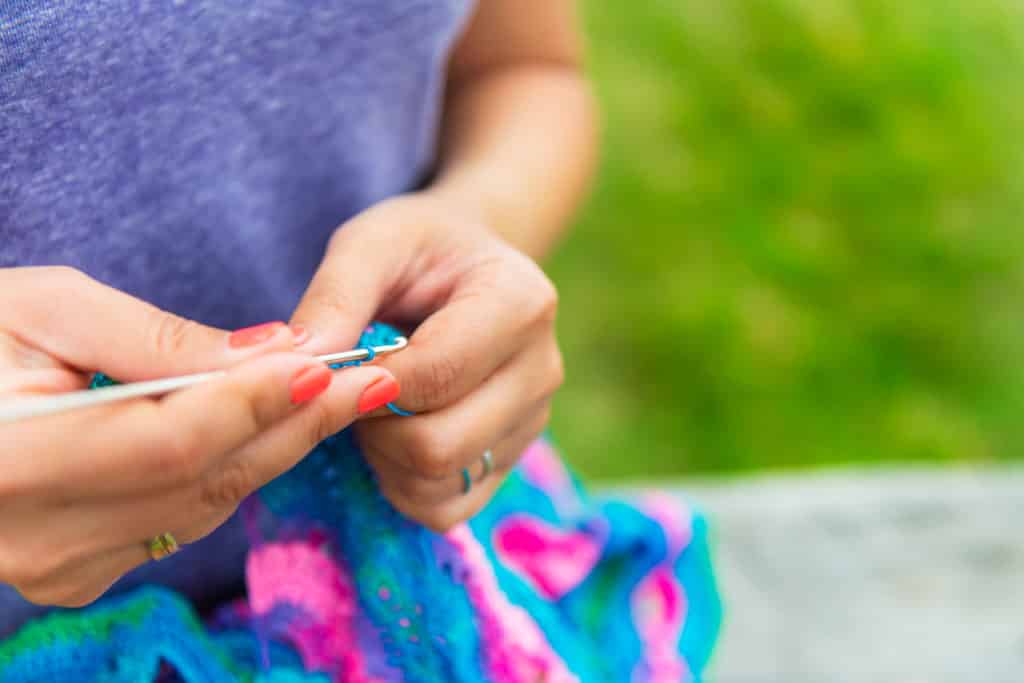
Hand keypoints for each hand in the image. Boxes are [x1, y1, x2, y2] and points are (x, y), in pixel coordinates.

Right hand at [0, 267, 394, 606]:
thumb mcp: (42, 309)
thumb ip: (154, 340)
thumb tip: (271, 352)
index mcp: (14, 461)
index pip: (175, 439)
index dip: (262, 402)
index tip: (334, 363)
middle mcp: (37, 536)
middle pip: (206, 479)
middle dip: (298, 423)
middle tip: (373, 379)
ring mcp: (59, 566)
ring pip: (206, 504)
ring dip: (279, 447)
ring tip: (346, 397)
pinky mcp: (78, 571)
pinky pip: (183, 519)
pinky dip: (235, 470)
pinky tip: (280, 428)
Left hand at [291, 193, 563, 531]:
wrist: (465, 266)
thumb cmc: (417, 250)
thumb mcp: (370, 245)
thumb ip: (335, 298)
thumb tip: (301, 368)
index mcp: (521, 303)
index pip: (434, 375)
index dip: (365, 384)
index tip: (336, 362)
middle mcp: (542, 369)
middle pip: (439, 445)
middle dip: (375, 427)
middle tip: (356, 389)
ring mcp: (533, 421)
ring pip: (439, 482)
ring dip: (384, 457)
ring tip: (376, 407)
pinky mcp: (512, 460)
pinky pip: (446, 509)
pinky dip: (403, 485)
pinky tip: (394, 438)